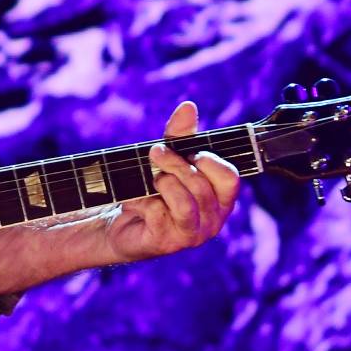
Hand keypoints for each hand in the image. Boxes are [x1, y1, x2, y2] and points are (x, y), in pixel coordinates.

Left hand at [106, 100, 239, 262]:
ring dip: (163, 182)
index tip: (187, 151)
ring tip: (151, 180)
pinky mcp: (169, 243)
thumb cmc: (151, 190)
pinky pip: (160, 214)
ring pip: (186, 202)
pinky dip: (143, 200)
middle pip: (202, 185)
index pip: (230, 177)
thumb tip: (188, 107)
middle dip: (175, 164)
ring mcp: (193, 234)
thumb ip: (179, 135)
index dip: (208, 160)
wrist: (121, 223)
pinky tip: (136, 201)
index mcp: (220, 198)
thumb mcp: (166, 159)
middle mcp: (213, 219)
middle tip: (155, 153)